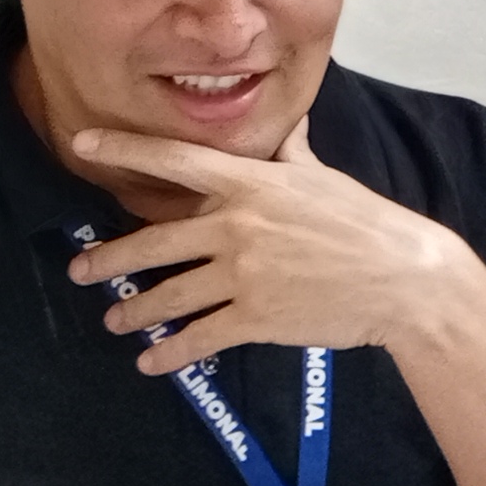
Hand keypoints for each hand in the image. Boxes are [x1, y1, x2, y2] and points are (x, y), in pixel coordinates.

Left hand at [66, 120, 484, 371]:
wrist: (404, 279)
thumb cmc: (368, 224)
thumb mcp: (326, 179)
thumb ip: (294, 153)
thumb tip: (293, 123)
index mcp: (253, 184)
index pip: (175, 160)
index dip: (125, 149)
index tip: (84, 143)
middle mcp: (238, 226)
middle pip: (156, 241)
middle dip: (111, 259)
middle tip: (81, 270)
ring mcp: (245, 275)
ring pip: (170, 294)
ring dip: (135, 311)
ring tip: (115, 321)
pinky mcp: (257, 318)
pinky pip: (200, 337)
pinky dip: (171, 353)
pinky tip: (151, 362)